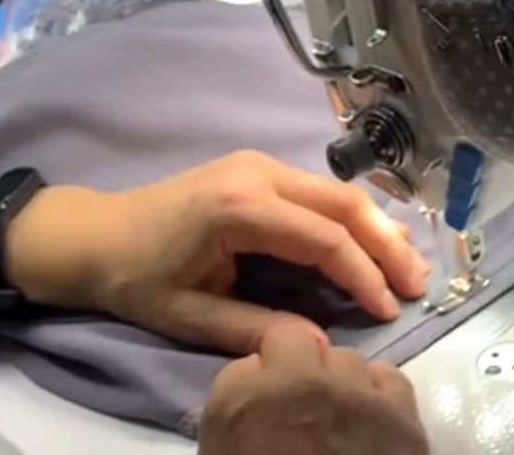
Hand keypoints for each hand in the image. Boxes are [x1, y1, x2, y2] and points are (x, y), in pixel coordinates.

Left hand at [6, 151, 430, 352]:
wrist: (95, 234)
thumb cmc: (136, 277)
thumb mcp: (188, 316)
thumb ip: (254, 329)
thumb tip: (317, 347)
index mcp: (239, 207)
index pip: (323, 239)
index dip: (363, 276)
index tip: (389, 311)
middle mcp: (259, 173)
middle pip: (345, 204)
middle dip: (387, 246)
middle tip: (418, 285)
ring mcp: (262, 165)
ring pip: (340, 193)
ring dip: (378, 229)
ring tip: (410, 268)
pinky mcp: (263, 170)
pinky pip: (322, 192)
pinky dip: (355, 219)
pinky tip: (376, 245)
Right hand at [198, 322, 428, 454]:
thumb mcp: (226, 454)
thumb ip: (239, 422)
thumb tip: (258, 406)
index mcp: (240, 402)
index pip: (245, 362)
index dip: (257, 382)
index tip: (264, 403)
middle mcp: (297, 383)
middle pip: (296, 342)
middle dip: (297, 367)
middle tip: (300, 408)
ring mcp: (355, 395)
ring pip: (346, 359)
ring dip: (339, 382)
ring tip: (339, 420)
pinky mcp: (402, 418)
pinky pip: (390, 380)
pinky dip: (380, 396)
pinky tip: (374, 422)